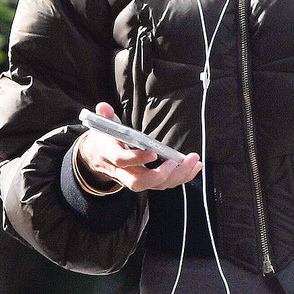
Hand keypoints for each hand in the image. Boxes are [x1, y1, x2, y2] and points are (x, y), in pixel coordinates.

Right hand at [74, 100, 202, 191]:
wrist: (98, 159)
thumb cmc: (104, 139)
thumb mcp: (101, 126)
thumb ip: (104, 117)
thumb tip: (104, 107)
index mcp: (110, 156)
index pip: (122, 161)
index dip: (137, 158)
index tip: (153, 152)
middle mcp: (123, 173)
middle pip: (140, 182)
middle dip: (160, 174)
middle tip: (175, 162)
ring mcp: (135, 179)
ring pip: (156, 185)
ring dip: (177, 176)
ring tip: (194, 162)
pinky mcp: (147, 181)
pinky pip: (165, 183)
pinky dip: (182, 177)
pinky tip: (194, 166)